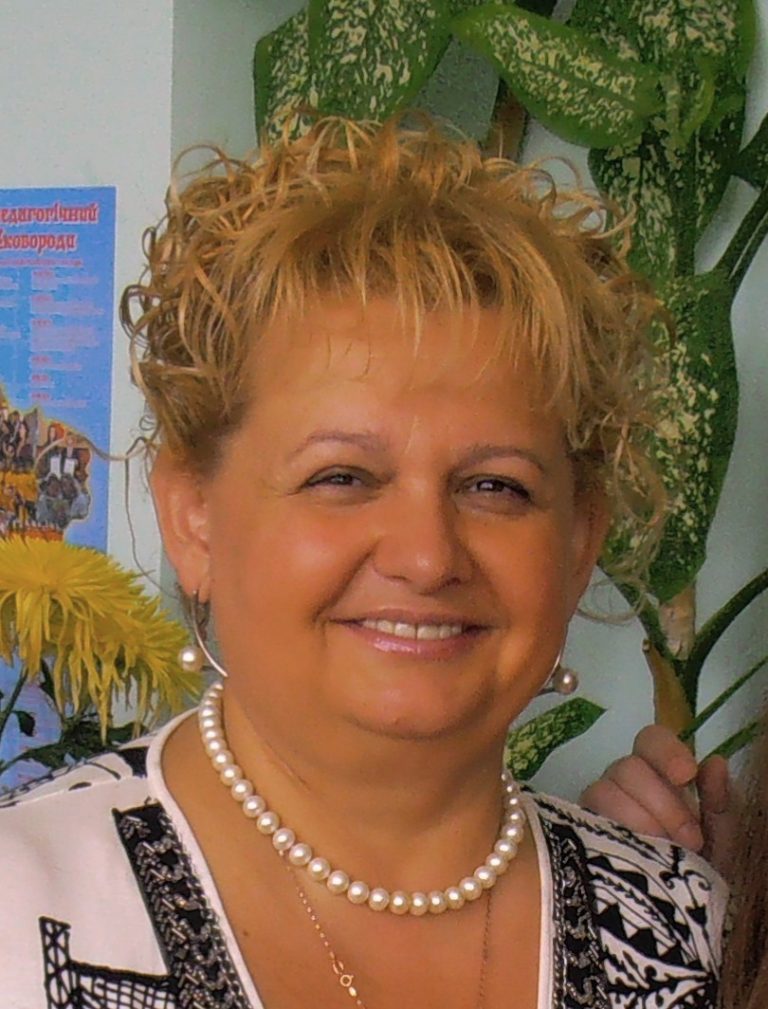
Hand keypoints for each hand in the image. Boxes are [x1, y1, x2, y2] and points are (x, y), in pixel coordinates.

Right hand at [580, 725, 737, 876]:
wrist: (674, 918)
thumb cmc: (697, 871)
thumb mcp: (719, 840)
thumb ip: (719, 803)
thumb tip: (715, 762)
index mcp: (657, 774)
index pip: (650, 740)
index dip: (665, 751)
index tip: (687, 775)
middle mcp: (622, 782)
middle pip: (628, 767)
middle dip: (663, 802)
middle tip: (690, 839)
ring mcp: (597, 806)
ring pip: (604, 791)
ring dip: (639, 821)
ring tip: (663, 852)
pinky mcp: (578, 831)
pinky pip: (586, 820)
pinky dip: (615, 835)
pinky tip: (636, 856)